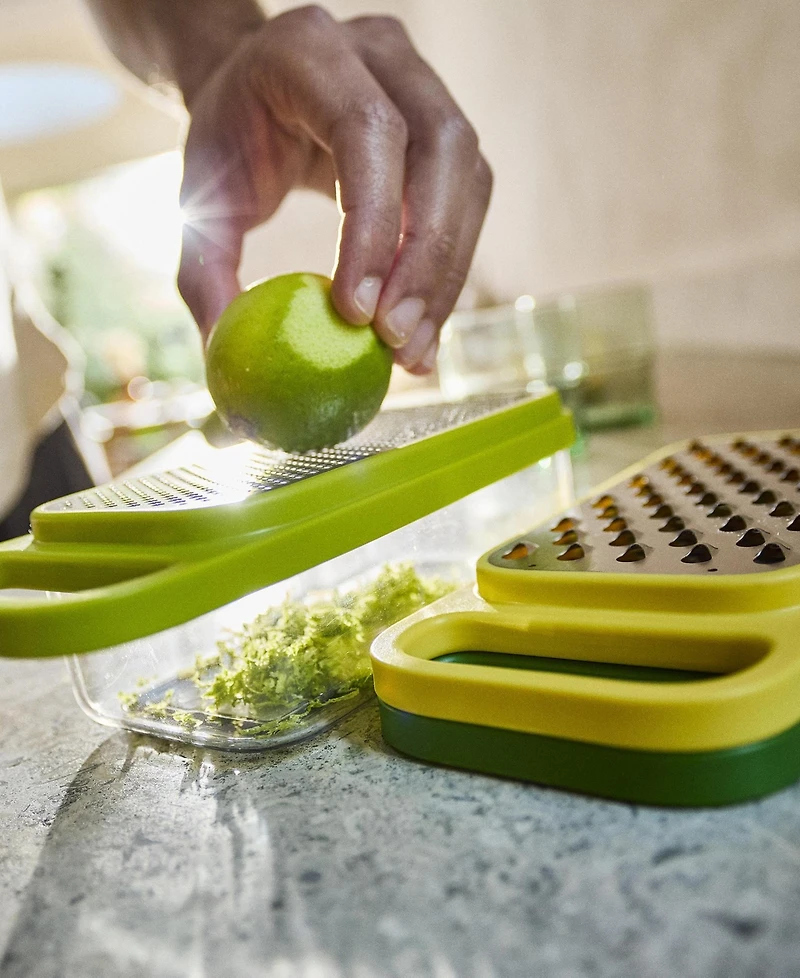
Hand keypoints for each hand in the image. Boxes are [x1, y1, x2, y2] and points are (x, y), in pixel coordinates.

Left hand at [177, 6, 491, 373]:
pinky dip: (449, 270)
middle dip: (425, 260)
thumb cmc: (228, 144)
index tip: (355, 312)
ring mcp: (425, 83)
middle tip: (396, 341)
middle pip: (441, 151)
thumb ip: (205, 274)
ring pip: (469, 180)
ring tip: (413, 350)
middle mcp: (382, 52)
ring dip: (446, 275)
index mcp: (310, 50)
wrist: (255, 92)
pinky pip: (469, 201)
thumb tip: (229, 352)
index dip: (374, 224)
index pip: (368, 132)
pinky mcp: (447, 127)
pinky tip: (423, 325)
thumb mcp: (198, 201)